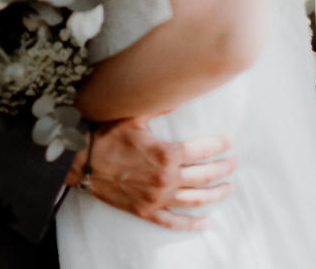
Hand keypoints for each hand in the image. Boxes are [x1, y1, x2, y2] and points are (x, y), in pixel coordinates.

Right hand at [68, 117, 236, 230]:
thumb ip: (160, 105)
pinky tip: (206, 223)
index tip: (230, 141)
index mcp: (166, 155)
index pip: (203, 150)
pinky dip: (191, 224)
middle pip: (205, 176)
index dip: (220, 145)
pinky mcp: (146, 211)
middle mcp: (165, 179)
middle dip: (224, 169)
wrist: (81, 162)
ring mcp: (157, 198)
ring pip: (195, 200)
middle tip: (235, 163)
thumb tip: (179, 90)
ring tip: (229, 188)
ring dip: (216, 195)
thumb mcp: (134, 116)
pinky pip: (173, 222)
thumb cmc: (107, 137)